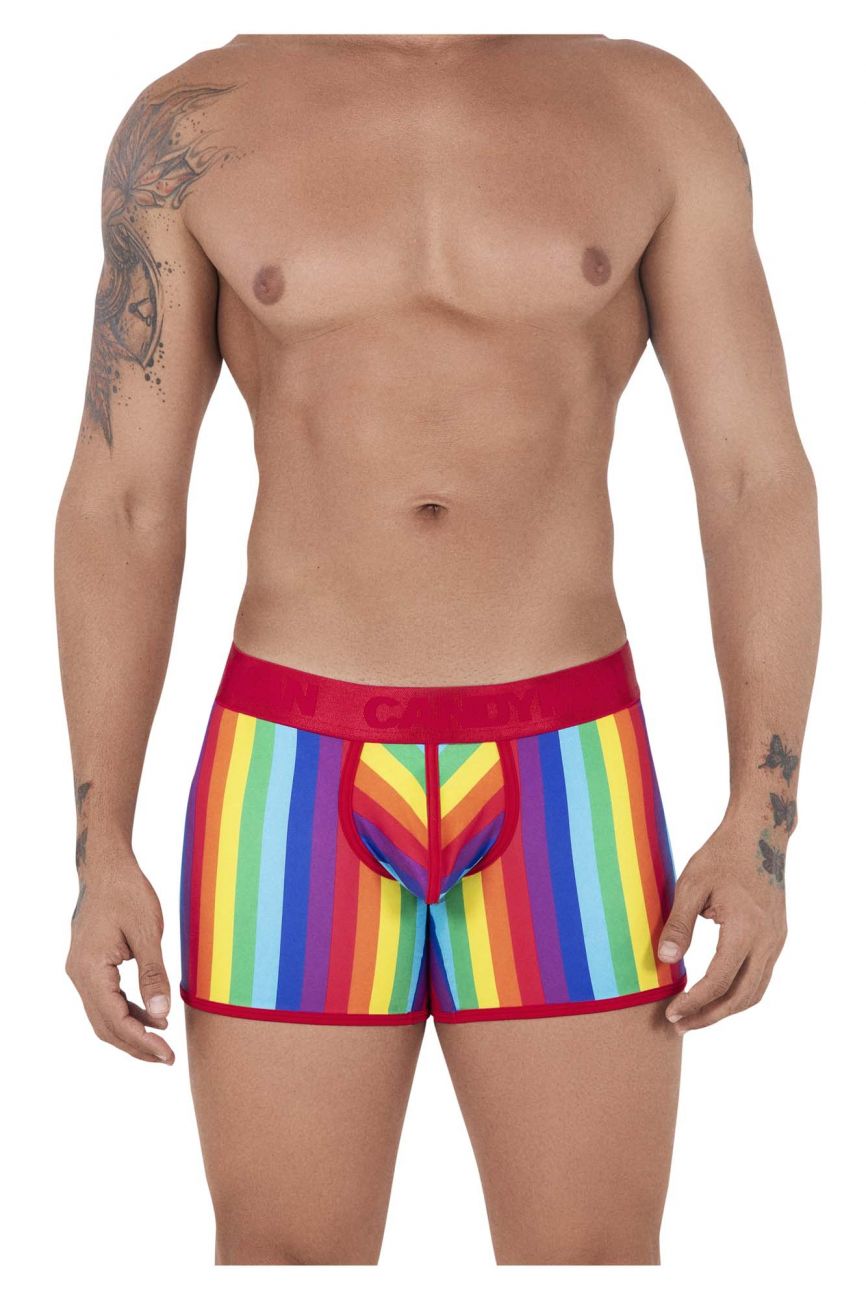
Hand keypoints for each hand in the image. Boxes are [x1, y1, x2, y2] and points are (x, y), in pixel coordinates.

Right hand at [66, 855, 174, 1063]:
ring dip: (130, 1032)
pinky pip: (105, 999)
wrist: (105, 867)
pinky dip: (126, 1013)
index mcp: (90, 969)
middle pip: (105, 1026)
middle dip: (135, 1046)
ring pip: (103, 1016)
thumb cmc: (127, 893)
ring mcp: (81, 971)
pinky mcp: (89, 966)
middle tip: (167, 1058)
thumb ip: (153, 976)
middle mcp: (79, 975)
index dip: (142, 1042)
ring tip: (161, 1043)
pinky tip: (150, 1017)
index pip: (115, 1020)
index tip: (167, 1055)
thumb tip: (160, 1017)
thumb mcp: (148, 933)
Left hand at [657, 817, 787, 1033]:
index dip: (694, 1002)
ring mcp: (777, 940)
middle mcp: (768, 941)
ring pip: (755, 991)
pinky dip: (739, 993)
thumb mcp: (691, 884)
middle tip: (680, 1025)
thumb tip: (667, 961)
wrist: (760, 834)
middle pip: (742, 996)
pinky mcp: (777, 937)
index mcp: (746, 928)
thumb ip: (679, 924)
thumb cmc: (721, 855)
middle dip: (710, 1016)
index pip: (719, 980)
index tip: (671, 1012)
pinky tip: (716, 994)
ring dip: (726, 1009)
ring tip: (696, 1017)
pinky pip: (761, 977)